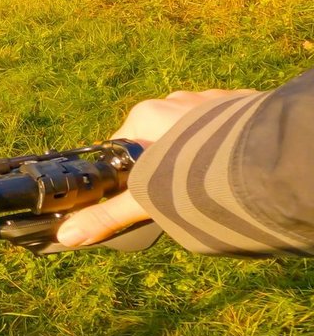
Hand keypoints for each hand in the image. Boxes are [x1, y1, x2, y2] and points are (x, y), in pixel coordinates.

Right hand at [56, 89, 255, 246]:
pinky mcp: (240, 105)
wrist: (268, 155)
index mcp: (145, 116)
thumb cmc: (201, 171)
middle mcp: (174, 101)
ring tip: (215, 183)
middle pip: (159, 139)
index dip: (131, 174)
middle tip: (183, 194)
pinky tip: (236, 168)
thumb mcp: (151, 198)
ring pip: (193, 133)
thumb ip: (110, 215)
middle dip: (168, 165)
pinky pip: (223, 128)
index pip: (125, 146)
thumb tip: (67, 235)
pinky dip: (225, 147)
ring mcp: (209, 99)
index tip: (146, 194)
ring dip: (199, 154)